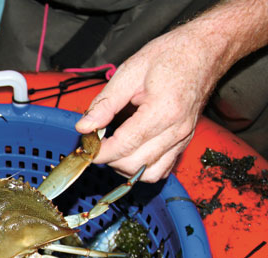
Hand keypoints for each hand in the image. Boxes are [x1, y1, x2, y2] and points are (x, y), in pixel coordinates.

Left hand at [74, 26, 224, 182]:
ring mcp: (183, 138)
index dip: (101, 152)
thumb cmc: (171, 55)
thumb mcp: (130, 72)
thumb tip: (85, 127)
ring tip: (114, 149)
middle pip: (135, 164)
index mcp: (163, 111)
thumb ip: (105, 103)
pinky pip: (163, 169)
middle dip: (110, 159)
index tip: (87, 147)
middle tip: (98, 144)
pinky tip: (131, 153)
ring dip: (126, 168)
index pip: (125, 145)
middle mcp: (177, 130)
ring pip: (149, 174)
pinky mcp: (184, 142)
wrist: (204, 50)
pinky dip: (143, 168)